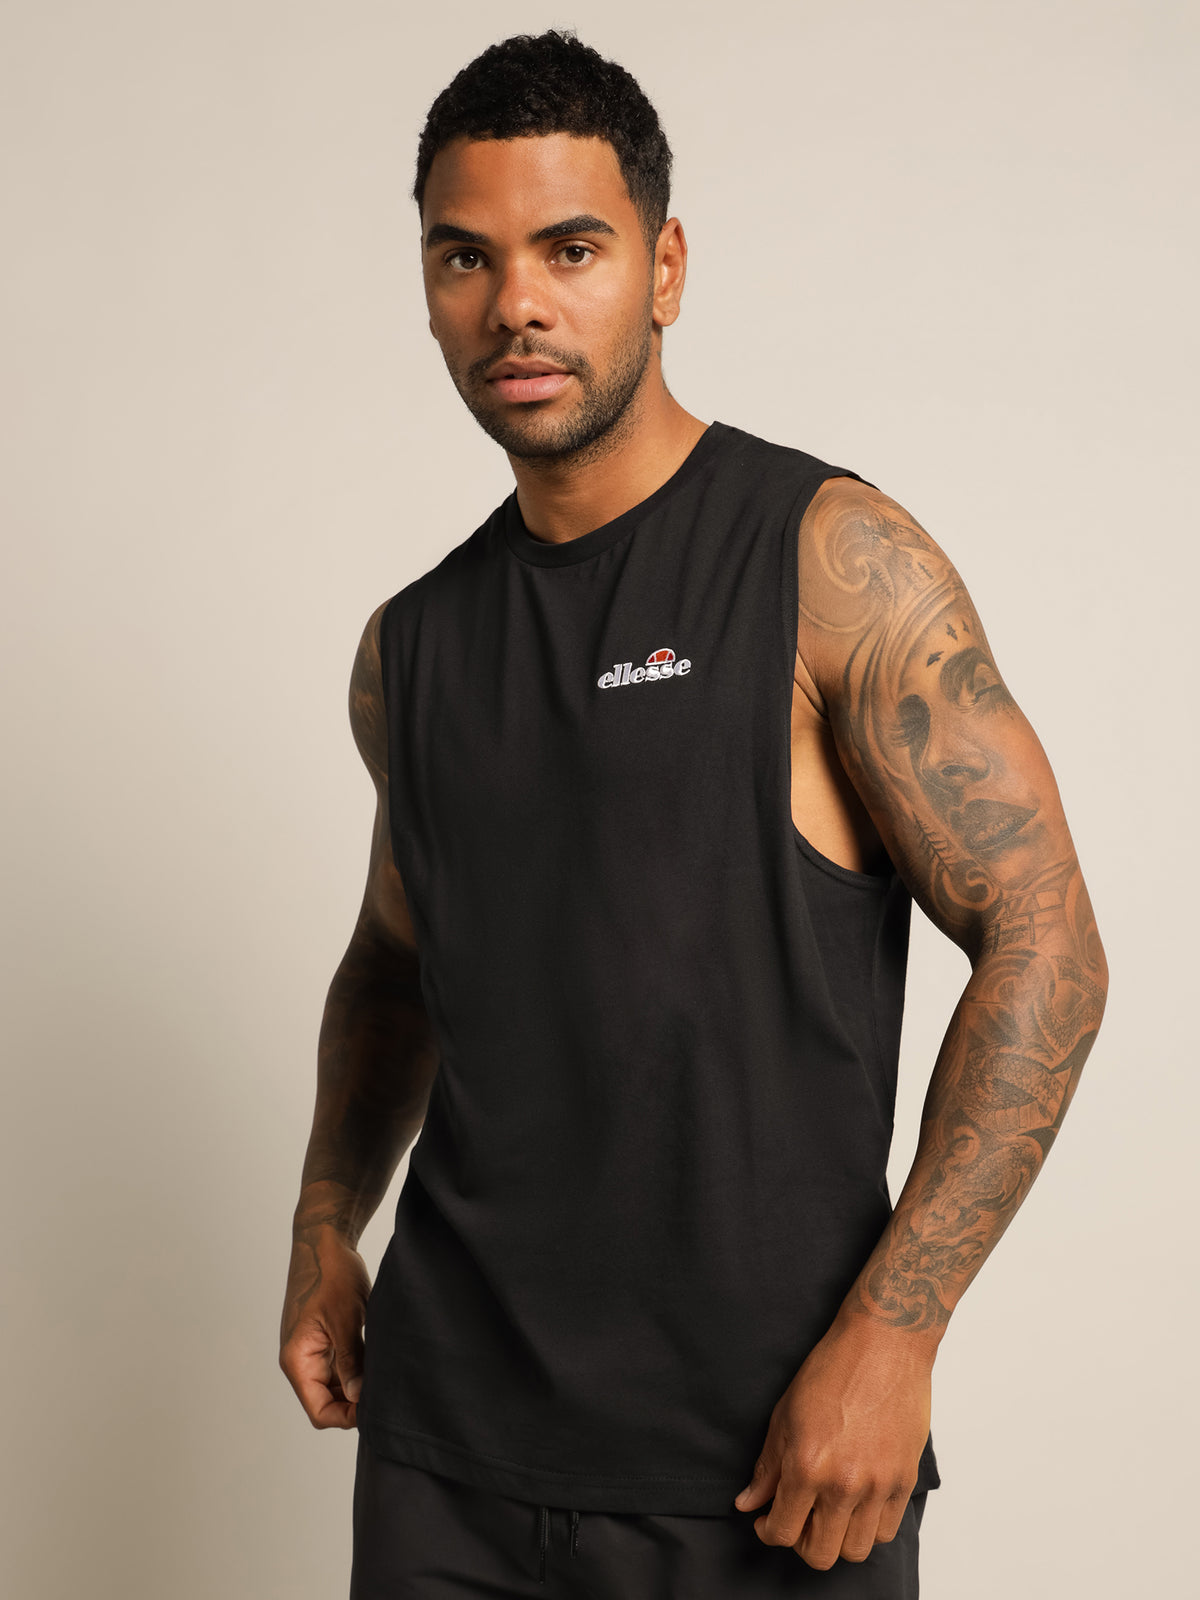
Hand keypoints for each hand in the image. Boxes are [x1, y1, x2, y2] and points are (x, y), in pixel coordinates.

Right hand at [279, 1223, 371, 1428]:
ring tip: (383, 1378)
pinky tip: (377, 1363)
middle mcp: (301, 1360)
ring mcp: (312, 1351)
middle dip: (354, 1404)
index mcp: (297, 1360)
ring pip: (334, 1386)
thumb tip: (357, 1398)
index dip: (346, 1417)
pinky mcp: (323, 1340)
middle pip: (326, 1402)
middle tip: (386, 1395)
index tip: (376, 1409)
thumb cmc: (331, 1274)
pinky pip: (338, 1367)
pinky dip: (356, 1370)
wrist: (324, 1241)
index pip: (319, 1410)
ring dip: (356, 1387)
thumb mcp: (345, 1318)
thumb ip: (350, 1360)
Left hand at [734, 1311, 936, 1568]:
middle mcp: (844, 1484)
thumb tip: (749, 1504)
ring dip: (837, 1537)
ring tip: (828, 1511)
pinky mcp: (905, 1480)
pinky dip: (867, 1525)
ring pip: (855, 1550)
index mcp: (807, 1466)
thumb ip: (767, 1468)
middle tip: (797, 1517)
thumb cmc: (832, 1369)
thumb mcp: (784, 1414)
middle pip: (820, 1554)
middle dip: (801, 1542)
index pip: (783, 1531)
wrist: (883, 1344)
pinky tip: (855, 1501)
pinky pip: (886, 1530)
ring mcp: (878, 1486)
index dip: (768, 1531)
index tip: (768, 1520)